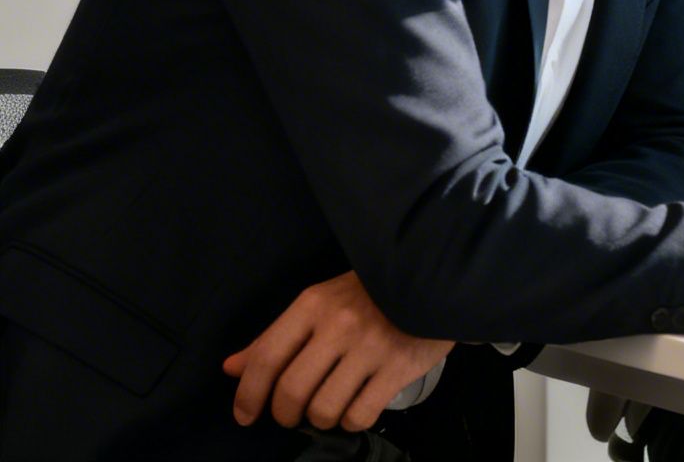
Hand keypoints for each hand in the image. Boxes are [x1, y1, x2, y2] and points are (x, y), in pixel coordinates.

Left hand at [223, 271, 453, 432]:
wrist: (433, 280)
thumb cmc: (369, 294)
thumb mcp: (320, 303)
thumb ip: (275, 336)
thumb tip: (232, 368)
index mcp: (313, 305)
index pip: (267, 357)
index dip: (248, 394)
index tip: (245, 415)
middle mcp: (340, 325)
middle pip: (292, 391)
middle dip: (284, 414)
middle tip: (291, 414)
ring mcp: (371, 348)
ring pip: (324, 409)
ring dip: (318, 419)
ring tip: (326, 408)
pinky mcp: (399, 368)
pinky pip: (360, 414)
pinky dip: (350, 420)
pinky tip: (354, 407)